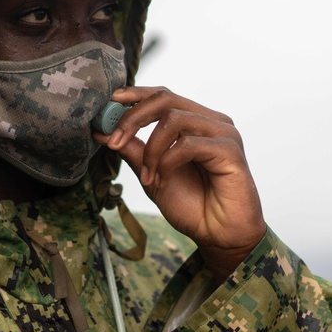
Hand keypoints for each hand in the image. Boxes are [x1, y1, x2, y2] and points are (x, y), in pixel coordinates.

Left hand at [96, 86, 266, 282]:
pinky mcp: (230, 150)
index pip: (163, 96)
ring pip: (174, 119)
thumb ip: (133, 150)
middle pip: (166, 99)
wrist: (220, 236)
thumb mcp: (152, 174)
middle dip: (133, 117)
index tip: (109, 102)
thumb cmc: (193, 206)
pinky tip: (163, 181)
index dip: (135, 95)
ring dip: (151, 150)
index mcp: (196, 122)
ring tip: (147, 176)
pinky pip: (187, 144)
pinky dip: (167, 162)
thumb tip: (102, 130)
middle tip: (114, 141)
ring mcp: (223, 133)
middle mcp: (211, 122)